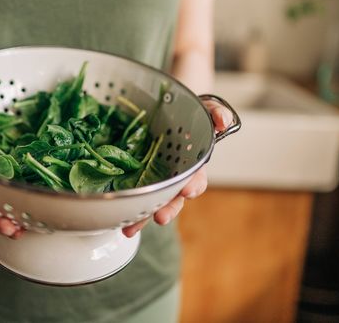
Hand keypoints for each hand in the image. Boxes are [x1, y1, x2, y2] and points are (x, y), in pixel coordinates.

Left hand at [122, 99, 232, 237]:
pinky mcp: (136, 177)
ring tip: (131, 229)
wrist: (165, 109)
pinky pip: (132, 194)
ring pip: (150, 202)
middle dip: (168, 210)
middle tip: (160, 217)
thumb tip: (222, 122)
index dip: (193, 186)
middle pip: (173, 199)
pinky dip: (125, 208)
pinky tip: (116, 218)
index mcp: (192, 164)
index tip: (187, 190)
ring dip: (142, 217)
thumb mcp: (204, 109)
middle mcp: (174, 177)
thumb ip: (215, 113)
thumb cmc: (188, 114)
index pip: (196, 179)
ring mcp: (154, 179)